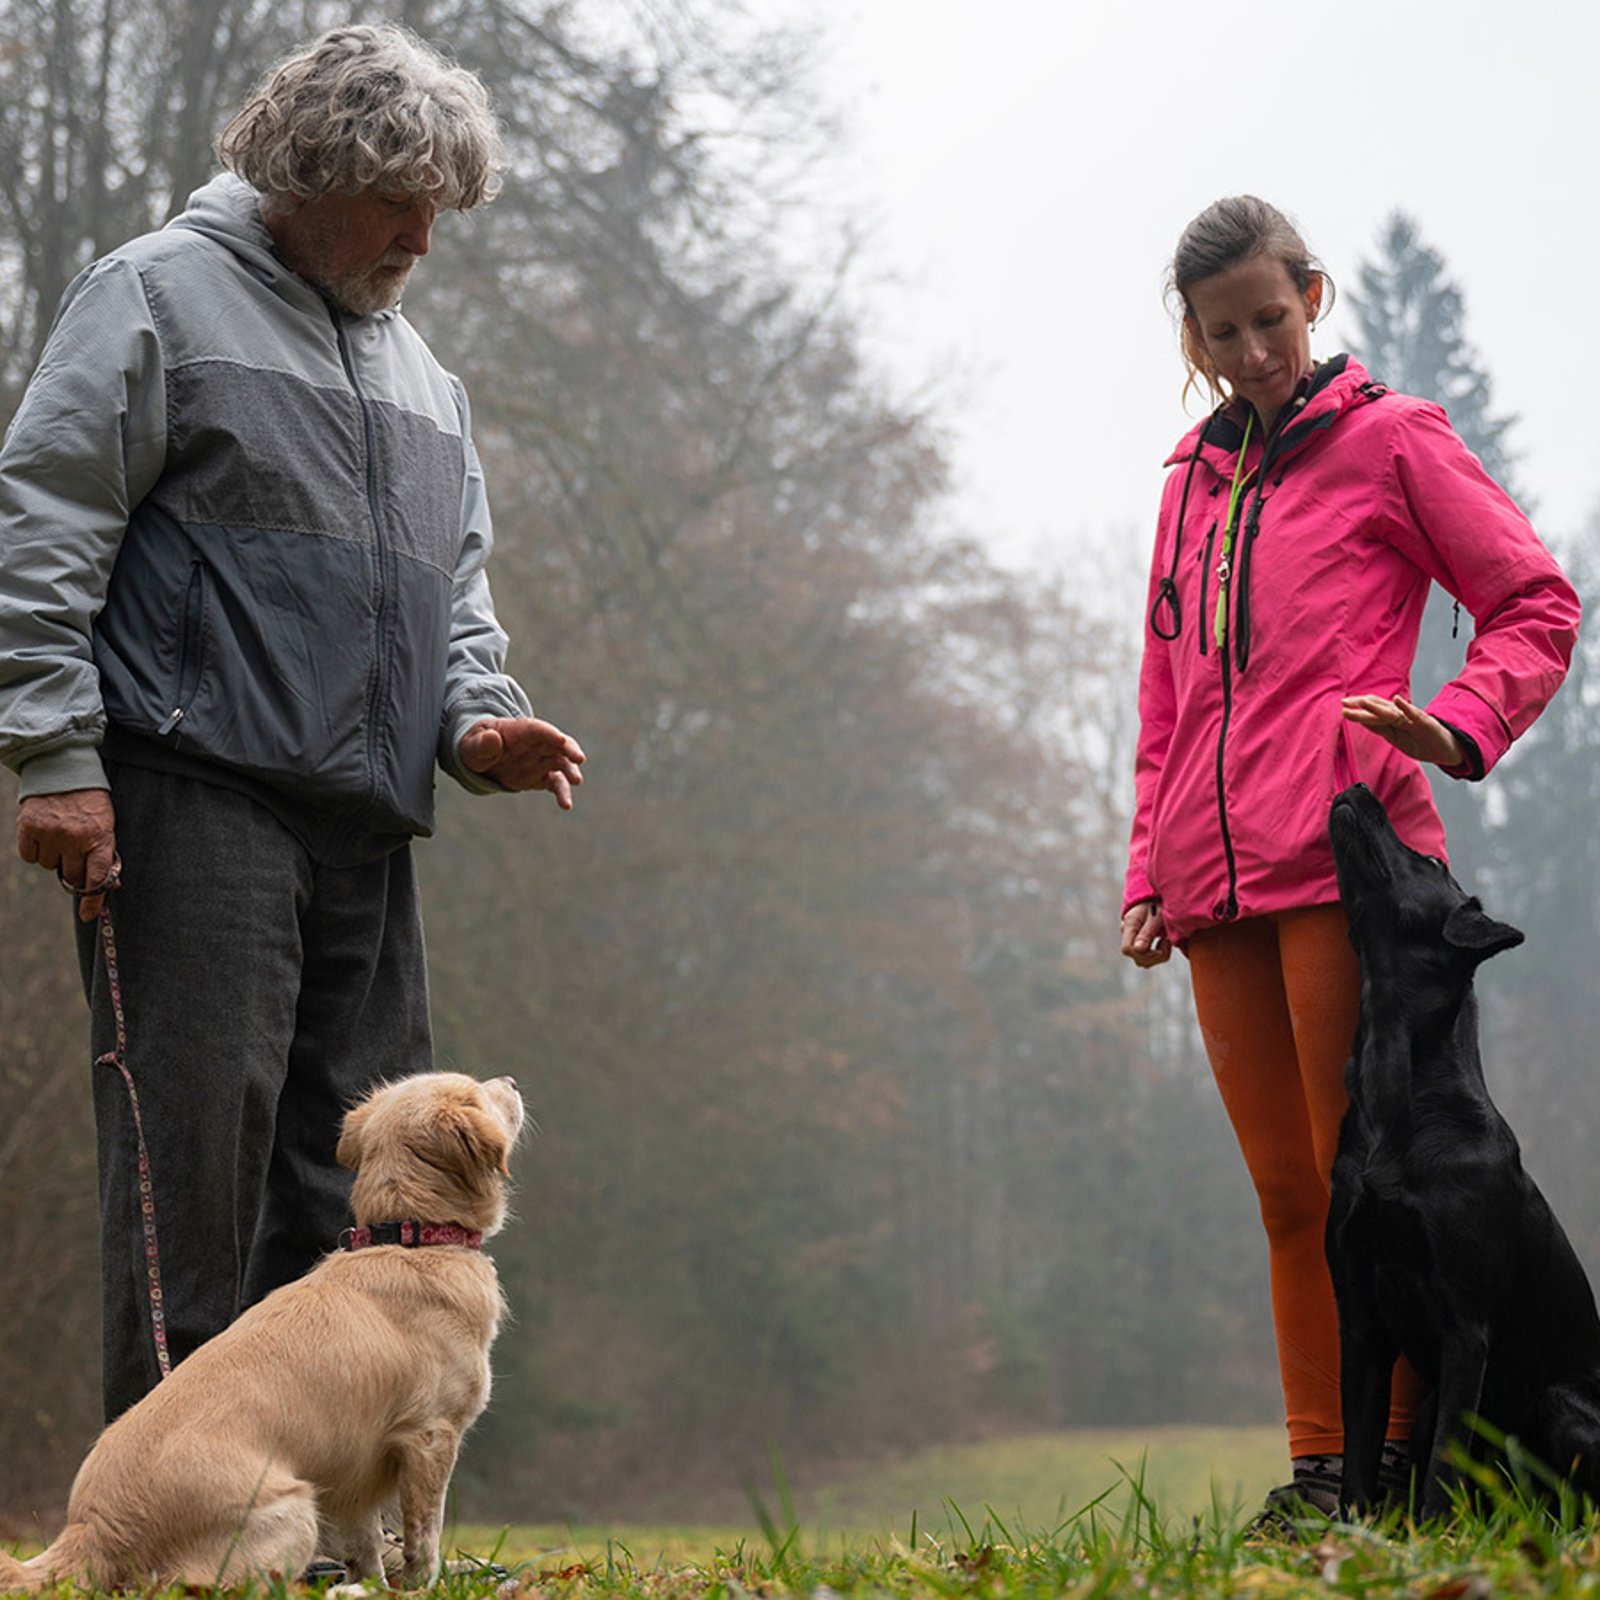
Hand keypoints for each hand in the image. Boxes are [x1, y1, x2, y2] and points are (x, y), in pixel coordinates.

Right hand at [17, 789, 119, 922]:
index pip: (97, 878)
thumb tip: (110, 886)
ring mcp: (50, 833)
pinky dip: (35, 849)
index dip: (93, 899)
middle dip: (74, 870)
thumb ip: (106, 854)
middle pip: (71, 875)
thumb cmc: (91, 802)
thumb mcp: (107, 825)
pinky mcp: (28, 828)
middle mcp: (74, 838)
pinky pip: (30, 856)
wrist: (64, 770)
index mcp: (99, 838)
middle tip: (75, 852)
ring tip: (61, 834)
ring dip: (55, 857)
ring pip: (50, 866)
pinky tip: (44, 833)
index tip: (88, 915)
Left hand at [459, 717, 585, 807]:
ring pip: (561, 764)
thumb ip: (483, 743)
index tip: (561, 741)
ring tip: (576, 782)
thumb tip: (493, 739)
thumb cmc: (477, 746)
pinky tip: (565, 805)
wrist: (481, 758)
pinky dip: (562, 792)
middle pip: (557, 744)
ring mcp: (541, 760)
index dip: (550, 734)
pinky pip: (556, 783)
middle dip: (569, 750)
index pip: (538, 729)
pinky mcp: (542, 777)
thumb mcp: (473, 744)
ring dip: (570, 771)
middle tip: (579, 759)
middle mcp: (536, 744)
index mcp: (520, 731)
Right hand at [1120, 900, 1169, 967]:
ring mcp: (1133, 938)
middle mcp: (1128, 933)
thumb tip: (1138, 950)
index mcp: (1130, 925)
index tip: (1161, 947)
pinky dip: (1158, 954)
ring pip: (1142, 960)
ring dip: (1157, 956)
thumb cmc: (1158, 902)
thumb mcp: (1157, 916)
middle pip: (1136, 957)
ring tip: (1166, 940)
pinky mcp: (1140, 941)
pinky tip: (1164, 941)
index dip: (1144, 954)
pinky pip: (1147, 956)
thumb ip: (1147, 932)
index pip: (1127, 949)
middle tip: (1167, 942)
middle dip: (1154, 956)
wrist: (1157, 894)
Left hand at [1341, 694, 1463, 768]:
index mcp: (1393, 721)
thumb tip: (1363, 722)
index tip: (1343, 707)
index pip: (1373, 713)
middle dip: (1361, 706)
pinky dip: (1406, 708)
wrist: (1447, 749)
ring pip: (1392, 712)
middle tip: (1344, 702)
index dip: (1358, 710)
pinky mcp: (1426, 723)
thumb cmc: (1422, 742)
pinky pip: (1415, 715)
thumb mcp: (1397, 739)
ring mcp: (1413, 719)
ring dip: (1377, 706)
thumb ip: (1382, 729)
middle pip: (1378, 710)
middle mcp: (1401, 716)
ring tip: (1362, 701)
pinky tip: (1398, 701)